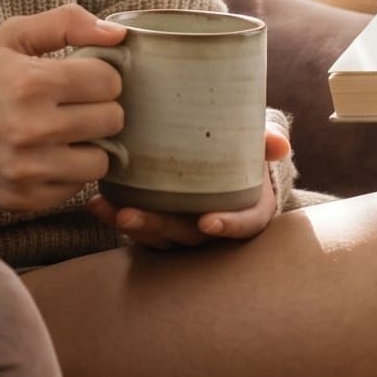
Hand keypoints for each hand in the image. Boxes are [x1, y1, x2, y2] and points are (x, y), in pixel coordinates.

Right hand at [0, 4, 130, 212]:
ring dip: (89, 144)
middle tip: (74, 104)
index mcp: (31, 82)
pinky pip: (76, 187)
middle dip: (99, 107)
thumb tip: (118, 33)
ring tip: (65, 132)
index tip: (81, 77)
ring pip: (101, 161)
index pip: (108, 81)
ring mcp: (30, 169)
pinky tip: (48, 155)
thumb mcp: (11, 36)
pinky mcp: (26, 199)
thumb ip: (66, 23)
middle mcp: (33, 129)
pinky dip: (69, 171)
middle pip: (111, 120)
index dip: (99, 75)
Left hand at [85, 123, 290, 252]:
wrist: (226, 152)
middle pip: (188, 236)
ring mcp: (186, 229)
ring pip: (159, 236)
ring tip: (105, 207)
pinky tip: (96, 202)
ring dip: (131, 224)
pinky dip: (116, 215)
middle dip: (158, 227)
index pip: (244, 226)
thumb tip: (279, 145)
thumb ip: (268, 139)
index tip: (206, 222)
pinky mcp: (161, 223)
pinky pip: (139, 227)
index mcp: (250, 210)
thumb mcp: (259, 142)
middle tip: (128, 214)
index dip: (228, 226)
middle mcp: (216, 226)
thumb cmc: (246, 148)